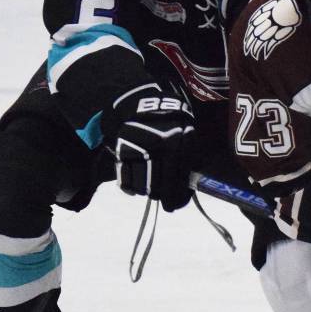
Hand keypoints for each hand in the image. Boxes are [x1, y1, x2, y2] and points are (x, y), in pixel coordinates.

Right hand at [112, 89, 194, 211]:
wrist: (145, 105)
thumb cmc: (172, 124)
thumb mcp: (187, 138)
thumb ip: (187, 163)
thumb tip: (185, 191)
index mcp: (175, 145)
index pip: (176, 181)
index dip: (176, 198)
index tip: (174, 206)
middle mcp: (156, 149)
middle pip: (157, 187)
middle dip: (161, 196)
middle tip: (163, 198)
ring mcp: (137, 150)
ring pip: (141, 186)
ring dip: (146, 191)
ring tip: (150, 188)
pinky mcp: (122, 151)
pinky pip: (124, 179)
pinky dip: (129, 187)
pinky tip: (134, 188)